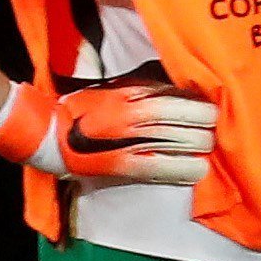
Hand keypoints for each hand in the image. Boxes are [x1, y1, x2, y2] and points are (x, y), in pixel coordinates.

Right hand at [0, 78, 216, 184]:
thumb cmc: (85, 109)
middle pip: (186, 121)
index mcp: (133, 93)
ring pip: (180, 143)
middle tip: (211, 135)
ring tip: (207, 152)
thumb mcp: (116, 89)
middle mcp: (136, 114)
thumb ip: (147, 91)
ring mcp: (131, 140)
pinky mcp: (124, 165)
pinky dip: (183, 169)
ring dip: (199, 148)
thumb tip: (181, 93)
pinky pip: (162, 167)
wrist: (49, 133)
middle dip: (204, 129)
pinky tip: (198, 171)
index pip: (179, 97)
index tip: (211, 113)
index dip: (202, 107)